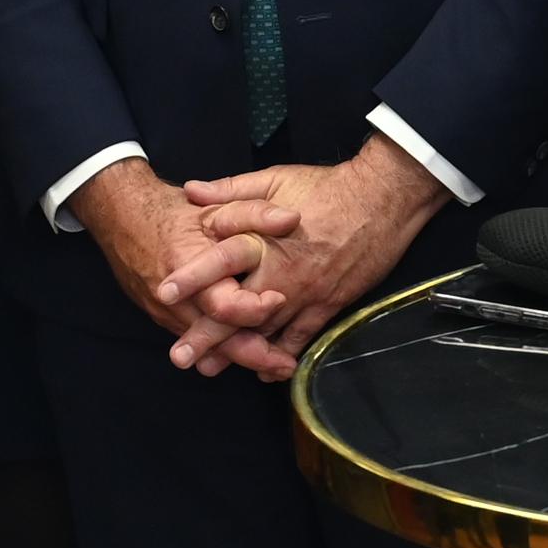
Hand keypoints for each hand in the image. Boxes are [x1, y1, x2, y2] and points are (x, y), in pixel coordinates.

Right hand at [70, 158, 288, 378]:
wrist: (124, 220)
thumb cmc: (174, 214)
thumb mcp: (216, 209)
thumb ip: (254, 214)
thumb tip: (292, 219)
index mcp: (189, 270)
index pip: (223, 305)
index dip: (254, 307)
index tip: (281, 301)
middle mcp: (175, 301)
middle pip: (217, 340)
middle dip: (254, 355)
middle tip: (287, 366)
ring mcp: (168, 314)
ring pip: (207, 347)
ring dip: (241, 357)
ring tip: (276, 367)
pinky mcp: (166, 319)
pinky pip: (197, 340)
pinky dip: (222, 348)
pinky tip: (249, 353)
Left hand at [175, 137, 447, 360]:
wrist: (384, 198)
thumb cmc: (328, 186)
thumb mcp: (276, 178)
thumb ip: (232, 190)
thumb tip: (191, 191)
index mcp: (265, 240)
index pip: (221, 260)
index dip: (193, 277)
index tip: (163, 293)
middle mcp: (282, 272)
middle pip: (238, 309)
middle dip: (207, 335)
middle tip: (180, 357)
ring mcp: (307, 293)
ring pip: (267, 330)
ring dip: (239, 351)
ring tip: (212, 369)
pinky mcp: (330, 303)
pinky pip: (303, 337)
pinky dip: (282, 354)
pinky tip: (265, 369)